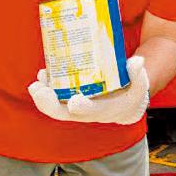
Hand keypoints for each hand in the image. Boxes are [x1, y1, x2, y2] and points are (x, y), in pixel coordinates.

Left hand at [27, 56, 150, 124]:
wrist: (125, 105)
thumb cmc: (131, 94)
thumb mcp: (139, 86)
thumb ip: (138, 75)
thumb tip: (137, 62)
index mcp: (104, 111)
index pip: (91, 112)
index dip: (82, 108)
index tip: (74, 101)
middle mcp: (86, 112)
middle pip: (64, 113)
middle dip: (49, 103)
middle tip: (38, 89)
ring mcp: (75, 107)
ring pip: (55, 107)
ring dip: (42, 96)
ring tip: (36, 83)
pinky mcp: (69, 99)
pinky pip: (54, 98)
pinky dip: (46, 89)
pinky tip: (43, 75)